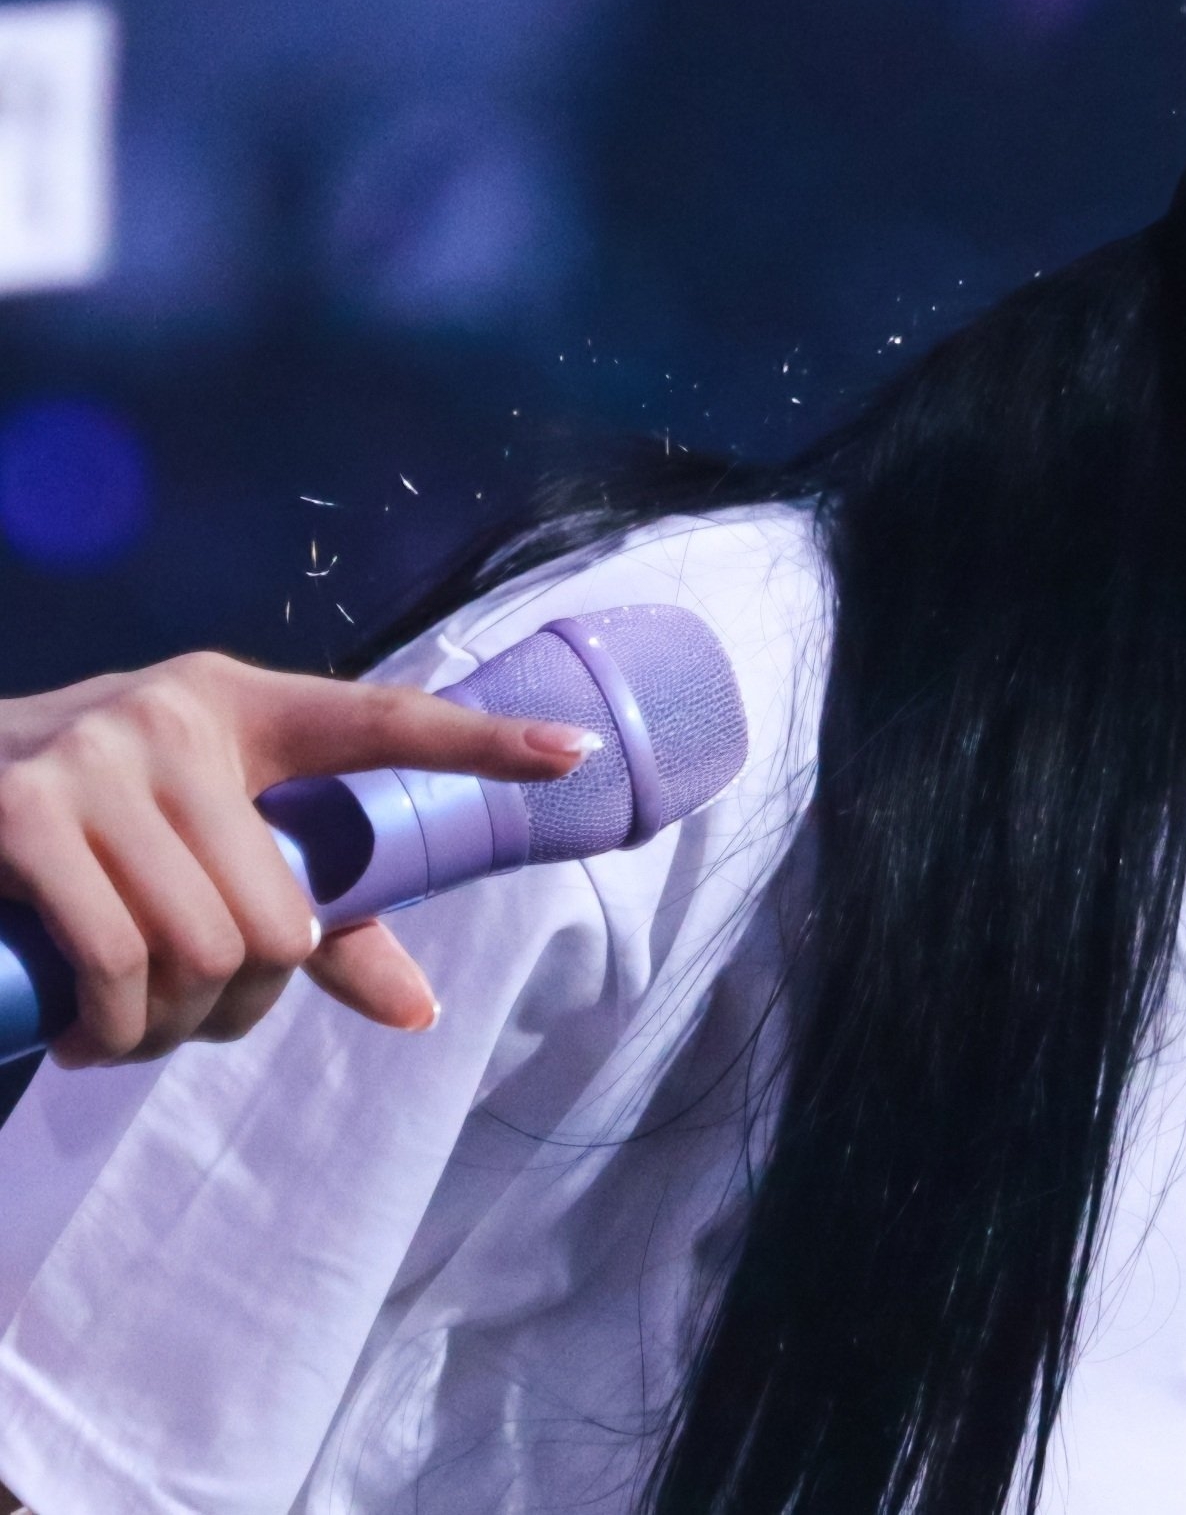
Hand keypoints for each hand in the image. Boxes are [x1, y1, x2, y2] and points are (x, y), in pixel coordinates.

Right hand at [0, 653, 592, 1066]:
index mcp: (239, 704)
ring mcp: (94, 758)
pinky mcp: (20, 814)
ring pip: (205, 947)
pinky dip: (117, 1029)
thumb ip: (306, 911)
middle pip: (283, 914)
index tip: (572, 753)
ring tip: (135, 1032)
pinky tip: (92, 1038)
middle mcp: (175, 716)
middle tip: (193, 1019)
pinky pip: (119, 959)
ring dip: (173, 1028)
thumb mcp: (188, 832)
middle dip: (243, 1000)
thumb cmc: (79, 823)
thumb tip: (420, 1009)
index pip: (380, 720)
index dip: (479, 740)